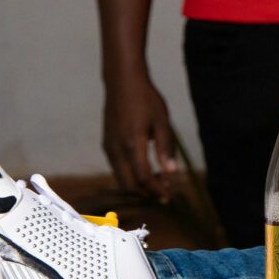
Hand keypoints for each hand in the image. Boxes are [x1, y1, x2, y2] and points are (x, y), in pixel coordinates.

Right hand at [102, 72, 181, 199]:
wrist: (122, 83)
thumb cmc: (146, 99)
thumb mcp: (162, 122)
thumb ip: (166, 148)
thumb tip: (172, 173)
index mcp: (132, 144)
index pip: (143, 178)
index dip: (156, 190)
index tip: (169, 195)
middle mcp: (116, 150)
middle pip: (129, 185)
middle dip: (147, 192)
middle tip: (165, 190)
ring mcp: (108, 148)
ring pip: (121, 179)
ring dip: (138, 185)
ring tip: (159, 179)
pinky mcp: (106, 144)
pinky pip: (117, 169)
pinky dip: (130, 175)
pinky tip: (146, 168)